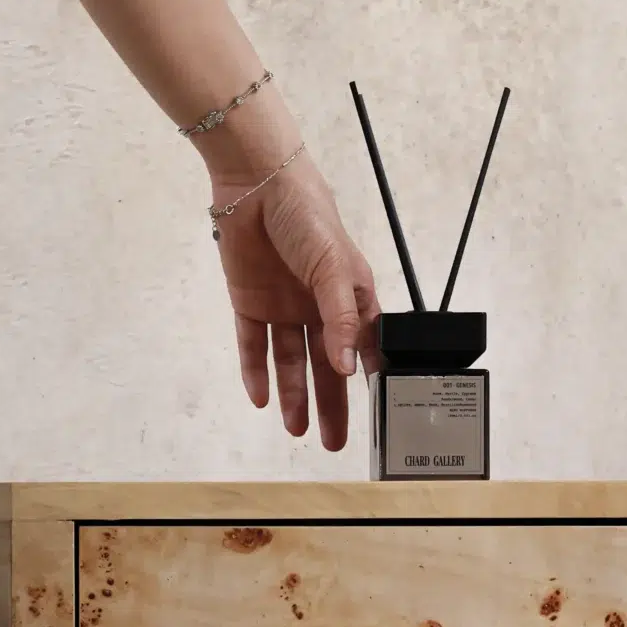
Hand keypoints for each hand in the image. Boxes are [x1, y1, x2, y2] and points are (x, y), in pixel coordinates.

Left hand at [211, 153, 380, 452]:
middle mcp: (317, 307)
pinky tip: (262, 401)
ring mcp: (283, 308)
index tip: (376, 414)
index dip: (368, 379)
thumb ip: (341, 318)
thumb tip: (348, 367)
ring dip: (294, 396)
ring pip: (290, 362)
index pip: (364, 346)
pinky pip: (253, 346)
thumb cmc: (307, 215)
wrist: (256, 184)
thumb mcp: (333, 267)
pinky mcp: (250, 305)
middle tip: (335, 443)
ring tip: (297, 431)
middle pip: (327, 366)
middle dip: (331, 405)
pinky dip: (256, 373)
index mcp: (349, 295)